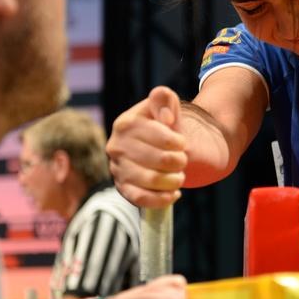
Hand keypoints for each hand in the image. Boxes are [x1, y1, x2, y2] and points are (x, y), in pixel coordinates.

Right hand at [107, 86, 187, 207]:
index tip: (182, 142)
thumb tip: (166, 118)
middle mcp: (116, 146)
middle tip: (182, 160)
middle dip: (179, 161)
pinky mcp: (122, 188)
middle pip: (160, 160)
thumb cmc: (164, 123)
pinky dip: (161, 199)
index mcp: (125, 123)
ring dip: (174, 180)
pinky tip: (174, 193)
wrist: (158, 144)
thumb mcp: (166, 104)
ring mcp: (117, 169)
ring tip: (179, 176)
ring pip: (152, 180)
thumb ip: (164, 99)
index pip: (160, 136)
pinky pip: (141, 199)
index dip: (177, 141)